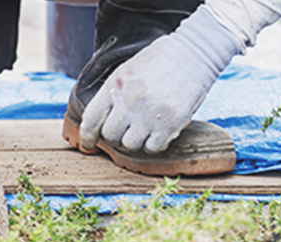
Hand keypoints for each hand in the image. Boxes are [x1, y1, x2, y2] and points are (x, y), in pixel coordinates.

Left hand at [80, 0, 280, 152]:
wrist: (194, 54)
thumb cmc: (159, 60)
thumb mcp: (127, 70)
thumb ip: (113, 92)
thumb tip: (100, 119)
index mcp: (115, 85)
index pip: (91, 118)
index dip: (86, 135)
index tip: (87, 144)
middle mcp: (129, 101)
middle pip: (110, 135)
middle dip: (115, 135)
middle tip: (125, 128)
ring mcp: (148, 114)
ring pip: (129, 144)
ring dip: (134, 140)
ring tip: (143, 128)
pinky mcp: (169, 124)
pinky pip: (152, 147)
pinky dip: (153, 143)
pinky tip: (158, 131)